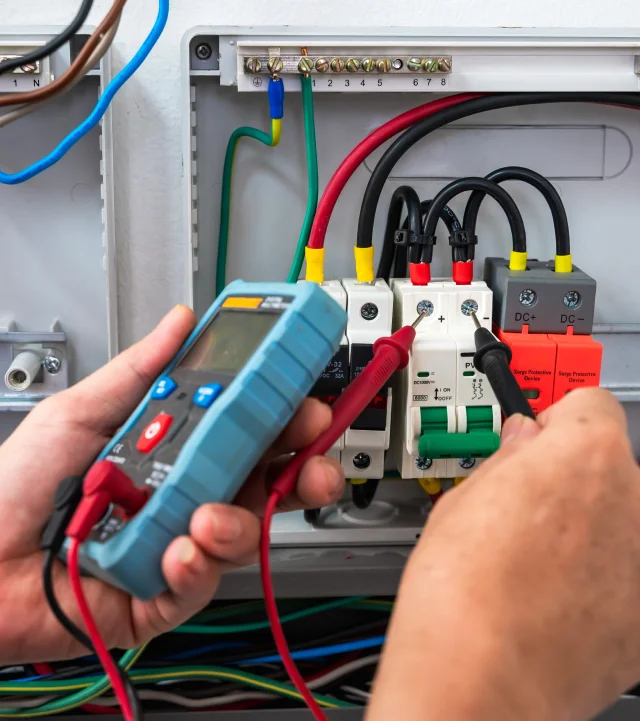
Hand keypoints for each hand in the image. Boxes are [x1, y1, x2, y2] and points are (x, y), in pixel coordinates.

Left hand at [0, 305, 343, 663]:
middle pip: (268, 483)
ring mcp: (179, 543)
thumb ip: (140, 370)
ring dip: (235, 523)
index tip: (306, 400)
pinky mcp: (163, 592)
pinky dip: (194, 565)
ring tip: (202, 516)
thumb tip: (181, 323)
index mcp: (178, 448)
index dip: (285, 416)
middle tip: (310, 461)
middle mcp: (188, 494)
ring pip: (243, 534)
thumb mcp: (82, 412)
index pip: (250, 429)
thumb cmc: (20, 484)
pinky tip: (174, 551)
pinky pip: (200, 581)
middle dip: (304, 472)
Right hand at [368, 389, 639, 720]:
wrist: (478, 678)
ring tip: (535, 564)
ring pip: (620, 523)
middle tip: (524, 512)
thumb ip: (508, 458)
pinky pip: (626, 576)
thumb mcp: (465, 497)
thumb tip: (522, 442)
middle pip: (607, 465)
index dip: (555, 422)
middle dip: (571, 479)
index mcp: (587, 454)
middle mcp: (635, 501)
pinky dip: (600, 582)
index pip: (589, 404)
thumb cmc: (461, 591)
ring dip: (589, 531)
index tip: (539, 442)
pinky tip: (553, 599)